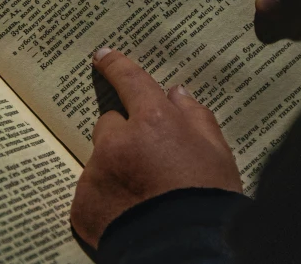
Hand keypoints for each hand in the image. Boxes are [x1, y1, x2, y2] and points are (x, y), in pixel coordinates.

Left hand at [71, 48, 241, 248]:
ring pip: (100, 158)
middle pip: (110, 123)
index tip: (103, 56)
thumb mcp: (217, 152)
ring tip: (142, 195)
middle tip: (148, 160)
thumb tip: (177, 93)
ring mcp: (96, 173)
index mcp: (153, 121)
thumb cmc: (208, 201)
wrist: (185, 251)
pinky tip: (128, 213)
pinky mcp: (83, 204)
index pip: (129, 80)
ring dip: (115, 167)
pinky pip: (91, 191)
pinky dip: (105, 198)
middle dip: (125, 134)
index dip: (116, 65)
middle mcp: (118, 141)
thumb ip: (196, 116)